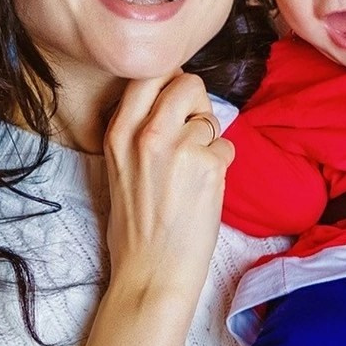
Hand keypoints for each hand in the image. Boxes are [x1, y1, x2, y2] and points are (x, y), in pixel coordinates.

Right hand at [102, 73, 232, 307]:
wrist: (151, 271)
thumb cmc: (135, 227)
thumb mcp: (118, 168)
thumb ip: (139, 131)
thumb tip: (170, 101)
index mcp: (118, 132)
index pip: (148, 75)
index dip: (168, 83)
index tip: (173, 102)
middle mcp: (146, 133)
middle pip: (187, 83)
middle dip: (196, 102)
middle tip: (192, 132)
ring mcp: (180, 147)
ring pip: (211, 118)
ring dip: (210, 140)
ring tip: (193, 172)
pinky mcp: (209, 165)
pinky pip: (226, 146)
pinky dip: (222, 165)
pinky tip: (204, 189)